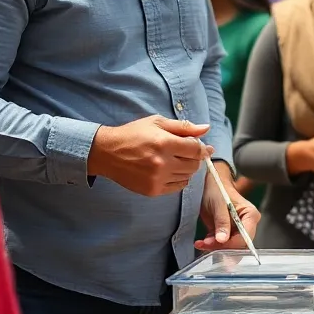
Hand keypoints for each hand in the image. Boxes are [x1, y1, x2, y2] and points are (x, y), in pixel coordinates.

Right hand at [89, 115, 211, 196]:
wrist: (107, 153)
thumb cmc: (133, 134)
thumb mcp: (157, 123)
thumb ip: (184, 127)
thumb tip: (206, 129)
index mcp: (164, 143)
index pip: (196, 149)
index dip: (202, 147)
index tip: (203, 147)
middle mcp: (162, 163)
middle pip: (194, 164)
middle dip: (194, 158)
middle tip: (185, 152)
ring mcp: (157, 179)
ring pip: (187, 176)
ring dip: (186, 168)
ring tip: (174, 160)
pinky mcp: (152, 190)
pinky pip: (177, 187)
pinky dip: (178, 179)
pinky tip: (169, 170)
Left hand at [196, 161, 261, 251]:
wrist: (210, 186)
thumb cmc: (218, 190)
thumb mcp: (219, 204)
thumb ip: (222, 222)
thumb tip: (222, 240)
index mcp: (251, 215)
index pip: (246, 237)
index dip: (232, 243)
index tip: (217, 242)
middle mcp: (247, 225)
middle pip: (238, 245)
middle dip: (221, 247)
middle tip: (205, 243)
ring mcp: (237, 231)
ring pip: (230, 248)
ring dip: (214, 247)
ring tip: (201, 242)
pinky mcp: (227, 234)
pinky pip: (222, 246)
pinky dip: (211, 246)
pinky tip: (201, 242)